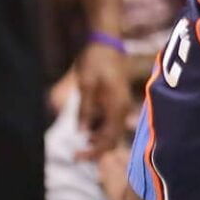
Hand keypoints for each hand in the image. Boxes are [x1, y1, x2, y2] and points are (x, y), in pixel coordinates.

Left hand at [74, 41, 132, 158]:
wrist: (106, 42)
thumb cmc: (96, 60)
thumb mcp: (86, 84)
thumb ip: (85, 109)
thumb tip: (82, 133)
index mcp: (117, 106)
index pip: (108, 138)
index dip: (93, 151)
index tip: (76, 157)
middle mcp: (123, 108)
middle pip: (113, 139)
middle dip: (96, 151)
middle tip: (76, 157)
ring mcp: (122, 105)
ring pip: (114, 132)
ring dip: (99, 142)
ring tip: (80, 147)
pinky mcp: (118, 101)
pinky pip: (112, 123)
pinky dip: (101, 131)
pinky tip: (88, 133)